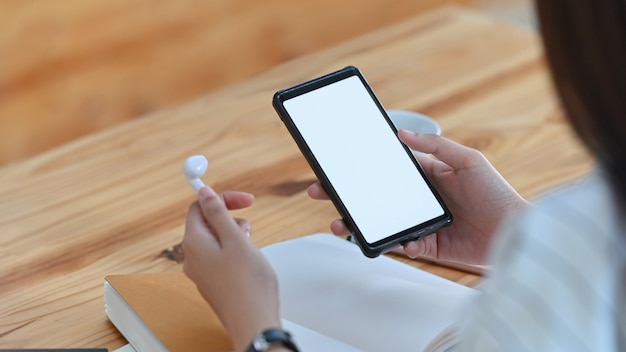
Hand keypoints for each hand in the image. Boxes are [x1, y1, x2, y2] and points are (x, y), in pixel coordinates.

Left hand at [182, 187, 280, 350]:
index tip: (245, 200)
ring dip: (236, 237)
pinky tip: (249, 265)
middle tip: (249, 231)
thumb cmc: (247, 285)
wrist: (253, 323)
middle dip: (231, 220)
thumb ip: (218, 213)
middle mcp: (193, 257)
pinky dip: (236, 253)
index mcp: (194, 242)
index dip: (222, 199)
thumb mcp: (236, 239)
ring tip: (250, 251)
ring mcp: (202, 271)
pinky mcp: (213, 282)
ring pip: (217, 240)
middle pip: (208, 223)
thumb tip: (204, 194)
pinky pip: (221, 257)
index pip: (199, 207)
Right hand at [308, 131, 529, 264]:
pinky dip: (398, 243)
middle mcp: (418, 200)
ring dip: (357, 223)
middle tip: (321, 192)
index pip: (386, 171)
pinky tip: (403, 240)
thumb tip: (401, 134)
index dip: (362, 169)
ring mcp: (420, 224)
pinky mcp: (427, 247)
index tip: (338, 166)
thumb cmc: (496, 192)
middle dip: (346, 196)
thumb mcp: (468, 160)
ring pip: (381, 223)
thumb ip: (435, 147)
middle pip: (374, 197)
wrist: (514, 231)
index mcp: (426, 177)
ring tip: (339, 223)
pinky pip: (403, 245)